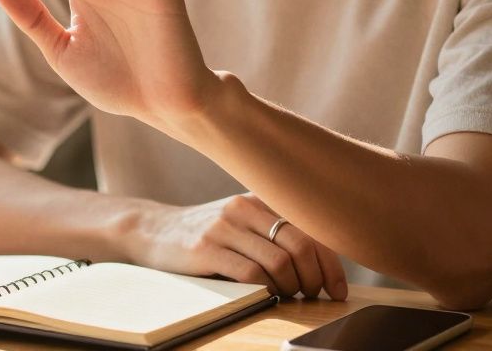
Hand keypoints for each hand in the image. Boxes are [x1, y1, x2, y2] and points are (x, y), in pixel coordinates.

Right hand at [128, 194, 347, 299]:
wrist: (154, 231)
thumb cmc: (210, 233)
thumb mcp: (244, 220)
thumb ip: (277, 229)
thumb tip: (326, 264)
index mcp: (260, 196)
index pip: (312, 226)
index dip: (331, 262)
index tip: (337, 287)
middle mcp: (244, 206)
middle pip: (301, 244)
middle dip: (315, 277)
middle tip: (314, 295)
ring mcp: (224, 226)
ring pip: (280, 261)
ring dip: (292, 287)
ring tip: (289, 295)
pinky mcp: (205, 248)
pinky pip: (251, 273)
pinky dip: (267, 290)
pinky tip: (266, 294)